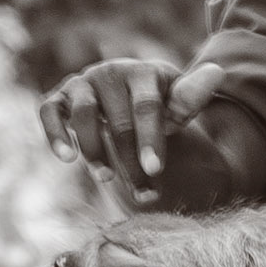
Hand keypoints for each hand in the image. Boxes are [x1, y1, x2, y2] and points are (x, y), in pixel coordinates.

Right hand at [39, 59, 226, 202]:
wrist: (126, 97)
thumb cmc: (157, 105)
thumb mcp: (177, 103)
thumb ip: (192, 96)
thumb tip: (217, 72)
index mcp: (142, 72)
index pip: (146, 107)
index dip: (150, 139)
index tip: (155, 170)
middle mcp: (109, 72)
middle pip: (118, 120)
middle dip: (130, 160)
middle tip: (144, 194)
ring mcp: (82, 83)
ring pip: (83, 114)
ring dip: (94, 149)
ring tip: (107, 179)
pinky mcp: (59, 97)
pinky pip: (48, 111)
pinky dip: (55, 133)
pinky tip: (67, 158)